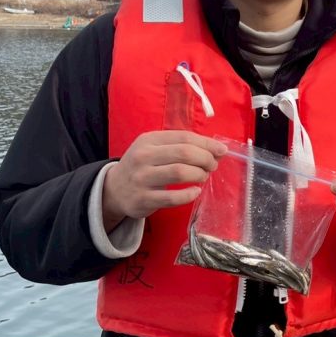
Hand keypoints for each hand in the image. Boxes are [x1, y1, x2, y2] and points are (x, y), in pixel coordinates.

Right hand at [102, 130, 226, 230]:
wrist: (114, 189)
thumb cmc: (143, 166)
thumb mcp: (156, 149)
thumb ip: (183, 147)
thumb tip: (218, 150)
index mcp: (149, 140)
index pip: (184, 137)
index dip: (207, 144)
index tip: (222, 151)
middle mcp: (143, 156)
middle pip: (184, 153)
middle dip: (206, 159)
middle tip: (212, 166)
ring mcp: (142, 178)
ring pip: (180, 172)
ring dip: (199, 174)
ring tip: (203, 176)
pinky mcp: (143, 199)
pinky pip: (172, 197)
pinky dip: (189, 194)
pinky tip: (196, 191)